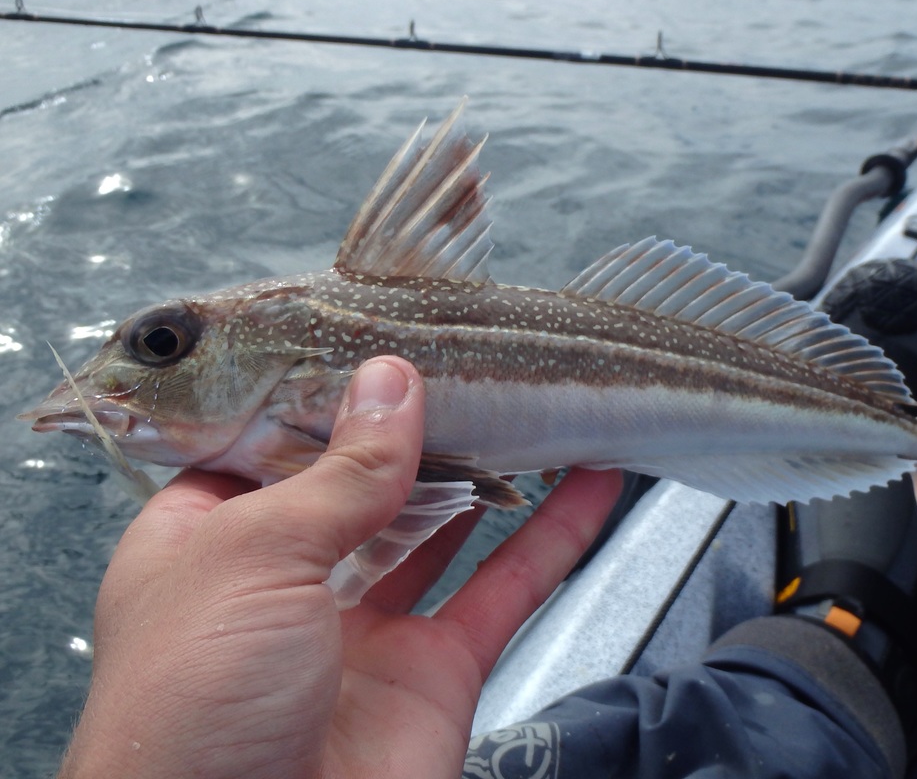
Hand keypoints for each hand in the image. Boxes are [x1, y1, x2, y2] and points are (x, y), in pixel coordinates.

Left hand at [58, 356, 622, 778]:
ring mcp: (365, 628)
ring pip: (444, 529)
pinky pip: (503, 589)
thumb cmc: (190, 709)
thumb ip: (339, 470)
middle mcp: (288, 581)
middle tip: (474, 369)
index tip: (386, 346)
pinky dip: (552, 536)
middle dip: (420, 430)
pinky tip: (588, 485)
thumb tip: (392, 383)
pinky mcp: (435, 671)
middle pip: (366, 482)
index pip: (273, 442)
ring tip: (538, 407)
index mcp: (211, 541)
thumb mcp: (254, 554)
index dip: (327, 394)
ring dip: (493, 473)